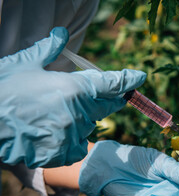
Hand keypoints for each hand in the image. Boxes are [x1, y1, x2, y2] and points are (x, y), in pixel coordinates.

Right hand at [0, 27, 145, 167]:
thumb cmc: (3, 89)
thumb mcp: (25, 63)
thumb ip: (49, 49)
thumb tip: (62, 34)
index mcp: (74, 88)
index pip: (111, 84)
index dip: (127, 80)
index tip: (139, 78)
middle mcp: (78, 113)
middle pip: (105, 106)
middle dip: (107, 99)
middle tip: (100, 95)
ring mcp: (70, 135)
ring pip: (90, 125)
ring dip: (83, 119)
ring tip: (59, 114)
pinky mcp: (61, 153)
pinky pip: (78, 147)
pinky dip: (73, 140)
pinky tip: (57, 133)